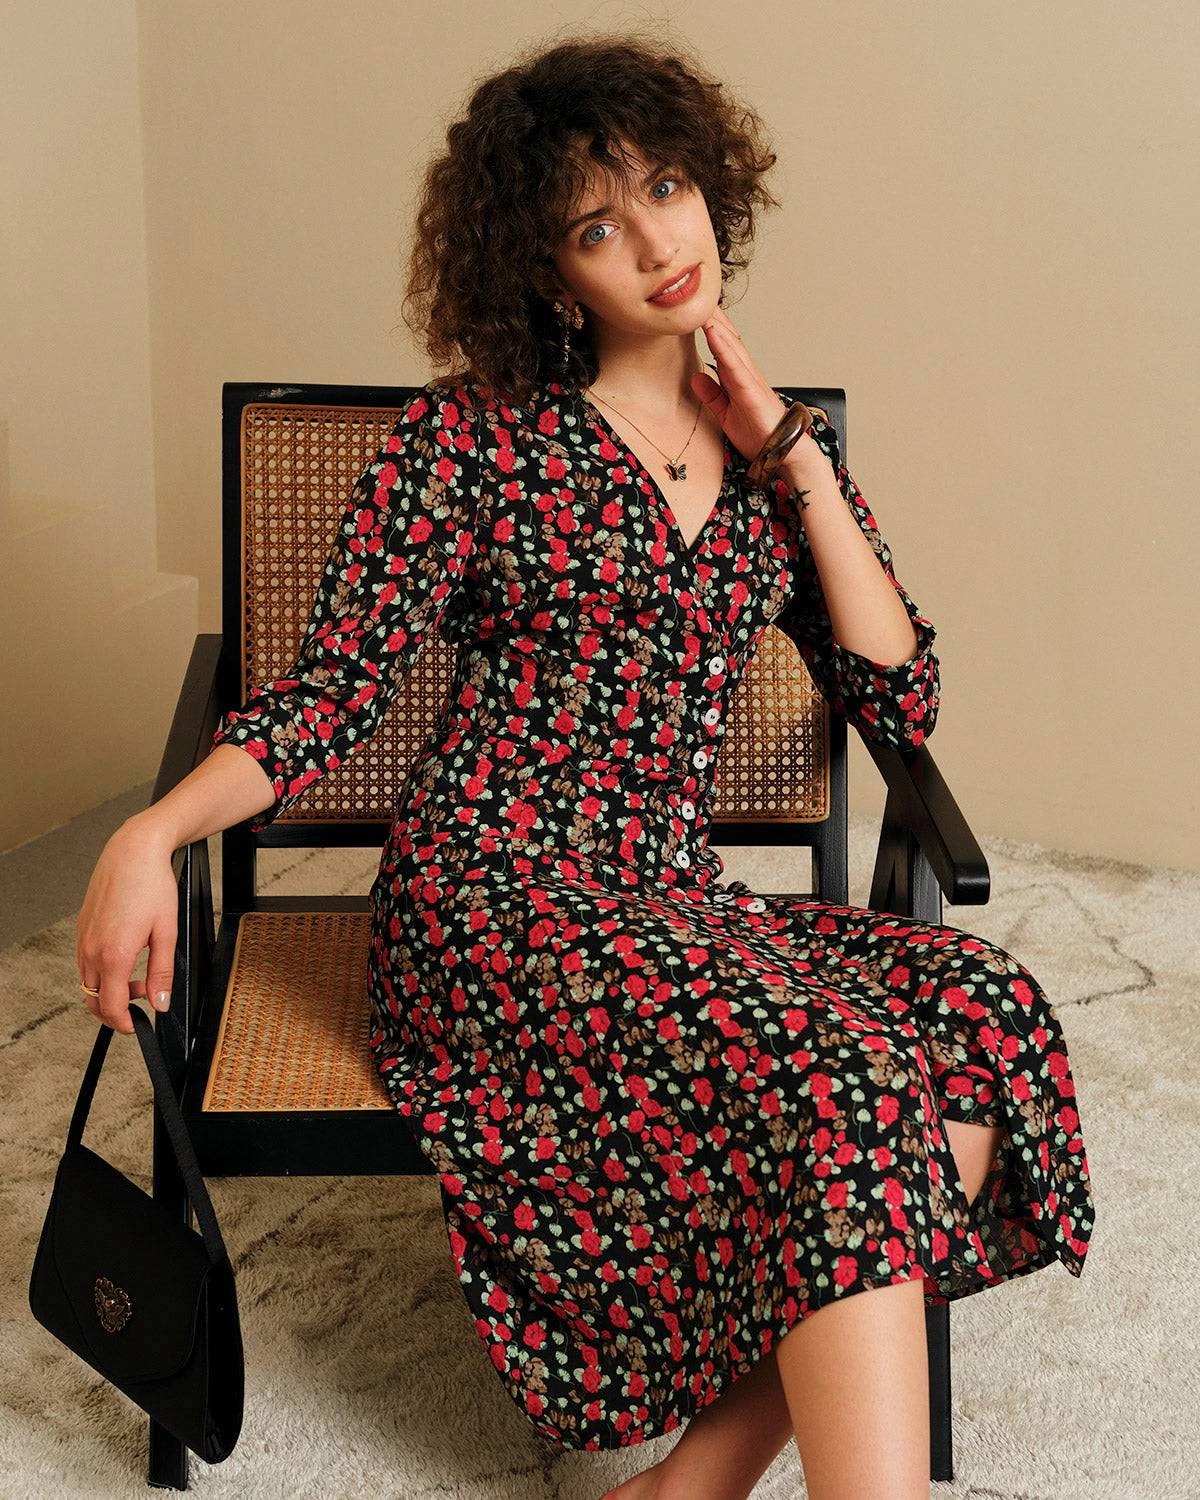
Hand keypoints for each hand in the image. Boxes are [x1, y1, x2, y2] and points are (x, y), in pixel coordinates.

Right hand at [76, 820, 178, 1034]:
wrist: (133, 852)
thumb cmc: (151, 885)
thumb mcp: (167, 932)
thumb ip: (162, 973)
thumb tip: (160, 1002)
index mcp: (114, 955)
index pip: (111, 1007)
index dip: (124, 1024)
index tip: (137, 1026)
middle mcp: (92, 950)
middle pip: (94, 1000)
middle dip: (115, 1010)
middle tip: (141, 1000)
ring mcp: (83, 939)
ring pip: (88, 982)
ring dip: (109, 990)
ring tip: (138, 976)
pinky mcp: (82, 928)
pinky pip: (86, 962)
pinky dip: (102, 971)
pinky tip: (124, 957)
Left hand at [691, 305, 826, 480]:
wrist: (782, 452)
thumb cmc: (759, 434)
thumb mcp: (725, 413)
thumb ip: (712, 395)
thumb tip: (695, 377)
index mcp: (737, 379)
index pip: (720, 347)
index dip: (708, 329)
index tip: (692, 311)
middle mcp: (745, 374)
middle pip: (725, 339)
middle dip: (712, 318)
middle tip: (696, 296)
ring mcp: (750, 380)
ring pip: (730, 346)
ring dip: (715, 325)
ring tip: (701, 305)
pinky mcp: (752, 391)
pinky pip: (735, 366)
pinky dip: (723, 348)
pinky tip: (712, 333)